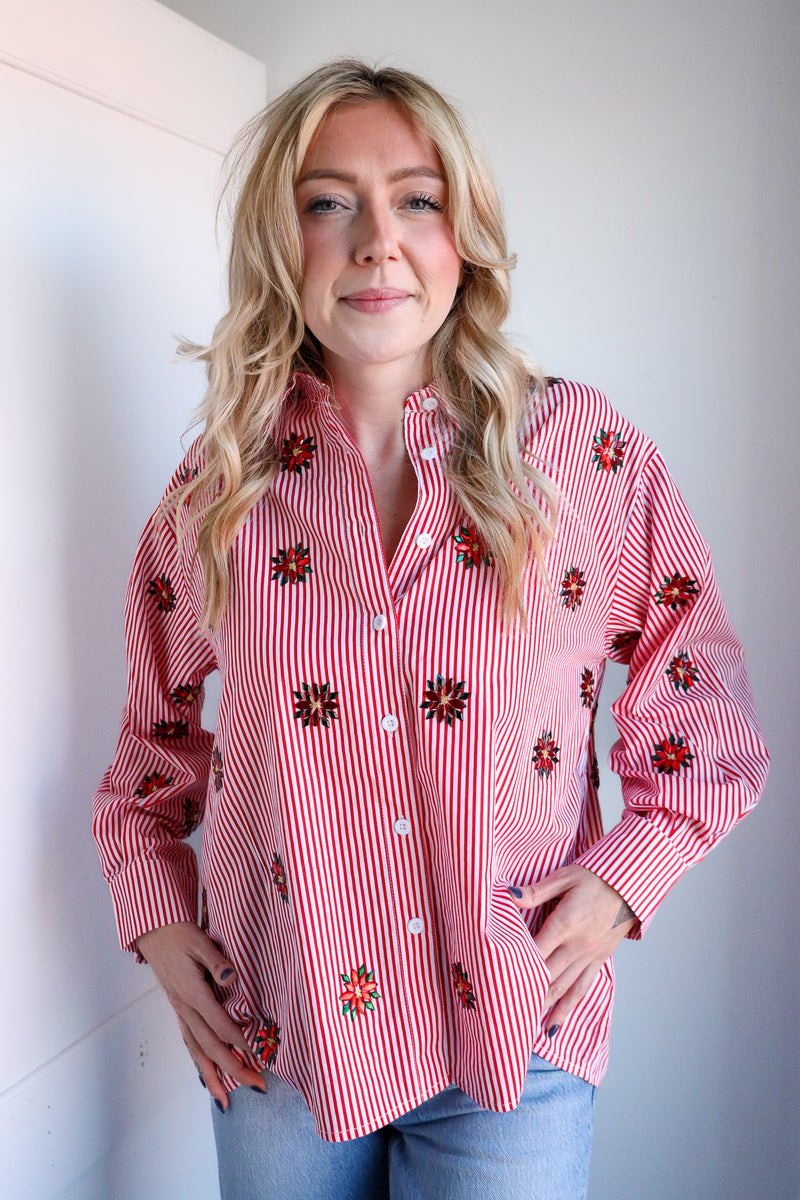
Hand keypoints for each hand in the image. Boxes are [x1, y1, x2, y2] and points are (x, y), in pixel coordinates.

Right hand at [135, 922, 264, 1108]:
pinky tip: (208, 1075)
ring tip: (226, 1100)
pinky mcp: (179, 1010)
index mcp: (192, 992)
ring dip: (212, 1077)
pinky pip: (190, 1043)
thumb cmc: (180, 934)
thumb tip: (232, 978)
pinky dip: (200, 1063)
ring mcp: (180, 1012)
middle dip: (233, 1070)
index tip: (258, 1058)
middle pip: (210, 1047)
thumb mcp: (200, 942)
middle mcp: (184, 1008)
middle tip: (257, 1085)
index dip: (240, 1043)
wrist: (155, 932)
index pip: (220, 1026)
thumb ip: (217, 962)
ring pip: (196, 1051)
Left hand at [508, 864, 636, 1034]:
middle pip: (546, 975)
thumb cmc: (595, 878)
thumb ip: (535, 892)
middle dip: (525, 994)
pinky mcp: (598, 961)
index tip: (495, 982)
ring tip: (522, 1027)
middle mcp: (577, 945)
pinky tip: (553, 1024)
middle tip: (503, 1012)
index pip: (535, 951)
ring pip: (562, 989)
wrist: (632, 887)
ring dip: (542, 1008)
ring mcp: (589, 956)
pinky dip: (566, 1009)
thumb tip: (508, 895)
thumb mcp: (564, 878)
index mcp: (565, 924)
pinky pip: (581, 990)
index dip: (515, 967)